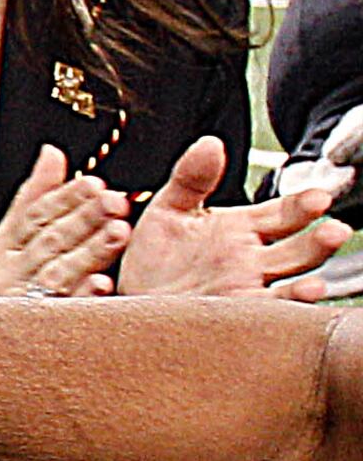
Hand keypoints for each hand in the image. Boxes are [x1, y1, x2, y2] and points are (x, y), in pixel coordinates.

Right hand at [0, 145, 127, 297]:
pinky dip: (82, 296)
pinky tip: (102, 284)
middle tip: (115, 202)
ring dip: (88, 252)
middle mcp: (11, 271)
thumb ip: (36, 195)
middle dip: (83, 219)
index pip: (36, 215)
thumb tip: (51, 153)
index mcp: (7, 246)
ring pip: (58, 271)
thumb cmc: (12, 280)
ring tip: (118, 233)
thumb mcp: (16, 236)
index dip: (65, 198)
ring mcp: (23, 300)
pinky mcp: (38, 327)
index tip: (94, 183)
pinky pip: (62, 310)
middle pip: (49, 240)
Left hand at [111, 134, 352, 297]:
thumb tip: (211, 144)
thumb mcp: (169, 209)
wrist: (125, 297)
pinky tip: (296, 300)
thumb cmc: (152, 256)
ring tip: (316, 283)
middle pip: (297, 250)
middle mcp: (251, 261)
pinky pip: (262, 315)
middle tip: (335, 231)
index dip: (303, 205)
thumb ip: (191, 178)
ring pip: (287, 286)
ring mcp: (244, 291)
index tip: (319, 197)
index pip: (284, 213)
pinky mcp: (230, 317)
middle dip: (318, 242)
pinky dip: (280, 310)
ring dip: (306, 283)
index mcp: (242, 229)